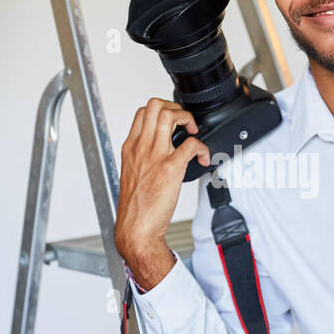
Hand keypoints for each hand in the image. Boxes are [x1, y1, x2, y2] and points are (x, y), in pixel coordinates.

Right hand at [115, 98, 209, 289]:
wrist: (135, 228)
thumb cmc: (135, 206)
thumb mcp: (131, 174)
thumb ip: (142, 157)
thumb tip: (159, 150)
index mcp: (130, 148)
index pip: (142, 112)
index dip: (161, 110)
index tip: (172, 121)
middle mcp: (141, 147)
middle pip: (155, 105)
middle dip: (175, 107)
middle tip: (185, 122)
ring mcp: (155, 156)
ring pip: (170, 116)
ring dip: (187, 119)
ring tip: (193, 133)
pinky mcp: (170, 168)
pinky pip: (191, 144)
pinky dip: (202, 148)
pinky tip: (202, 158)